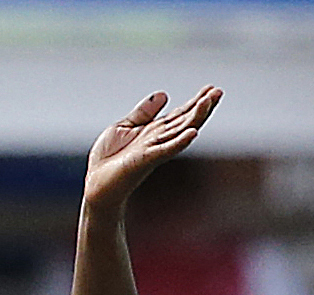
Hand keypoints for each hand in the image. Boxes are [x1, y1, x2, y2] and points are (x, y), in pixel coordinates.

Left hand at [82, 87, 221, 213]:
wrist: (95, 186)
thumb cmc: (108, 160)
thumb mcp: (125, 127)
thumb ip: (143, 113)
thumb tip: (164, 95)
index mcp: (154, 132)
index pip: (179, 115)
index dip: (195, 102)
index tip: (211, 89)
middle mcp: (158, 141)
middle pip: (184, 121)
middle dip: (202, 107)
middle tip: (218, 92)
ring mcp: (153, 151)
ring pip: (179, 132)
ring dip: (196, 118)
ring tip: (209, 103)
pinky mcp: (145, 160)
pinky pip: (165, 151)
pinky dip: (179, 142)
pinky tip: (193, 133)